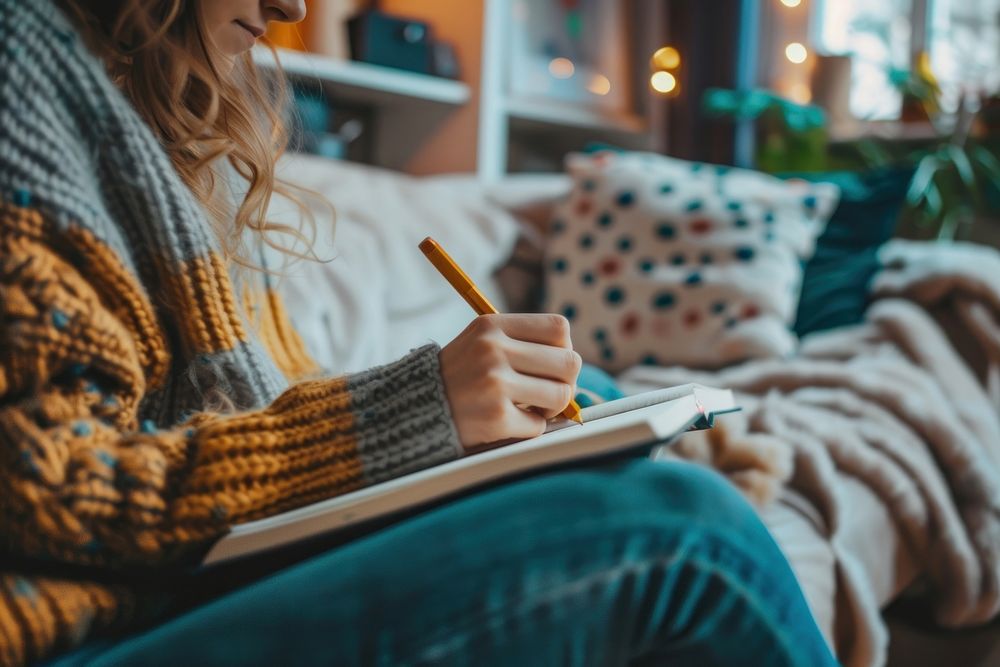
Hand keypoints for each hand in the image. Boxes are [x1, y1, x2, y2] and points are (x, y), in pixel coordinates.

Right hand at [439, 314, 581, 451]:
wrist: (412, 409)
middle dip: (566, 382)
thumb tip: (572, 367)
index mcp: (492, 325)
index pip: (559, 328)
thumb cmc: (458, 377)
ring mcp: (494, 383)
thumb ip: (522, 345)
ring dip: (551, 408)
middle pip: (569, 362)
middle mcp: (493, 350)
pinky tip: (509, 423)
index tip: (550, 364)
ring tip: (531, 409)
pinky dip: (530, 428)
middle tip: (548, 393)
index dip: (564, 349)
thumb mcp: (481, 343)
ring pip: (560, 395)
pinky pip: (539, 425)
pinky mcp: (495, 417)